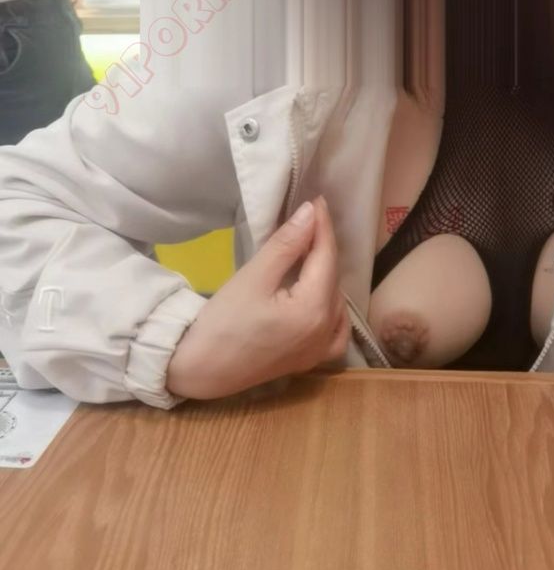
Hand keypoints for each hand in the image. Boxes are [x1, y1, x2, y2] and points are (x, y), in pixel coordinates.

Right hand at [166, 197, 350, 399]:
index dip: (322, 226)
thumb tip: (311, 213)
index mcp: (314, 310)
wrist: (200, 369)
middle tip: (311, 220)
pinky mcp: (310, 360)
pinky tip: (323, 297)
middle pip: (332, 278)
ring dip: (327, 275)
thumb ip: (286, 245)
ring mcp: (321, 350)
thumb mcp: (253, 277)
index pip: (326, 257)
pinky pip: (336, 330)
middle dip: (323, 248)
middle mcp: (326, 331)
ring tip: (310, 250)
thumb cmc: (221, 322)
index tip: (319, 200)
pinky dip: (333, 309)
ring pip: (336, 301)